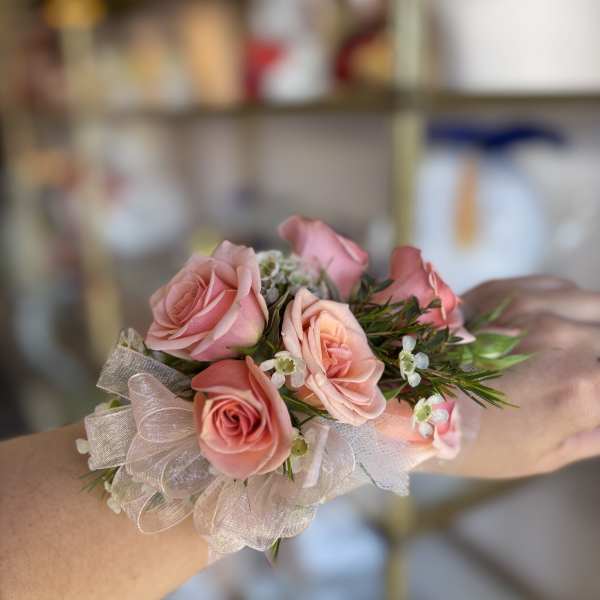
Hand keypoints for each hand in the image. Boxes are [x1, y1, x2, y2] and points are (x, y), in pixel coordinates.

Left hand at [424, 275, 599, 477]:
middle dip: (594, 359)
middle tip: (568, 377)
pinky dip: (563, 305)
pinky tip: (547, 327)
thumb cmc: (474, 443)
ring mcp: (531, 306)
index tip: (590, 396)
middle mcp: (562, 336)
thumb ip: (599, 430)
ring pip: (592, 305)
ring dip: (588, 327)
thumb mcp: (547, 454)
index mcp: (582, 385)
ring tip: (563, 354)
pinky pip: (558, 287)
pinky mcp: (503, 289)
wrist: (405, 404)